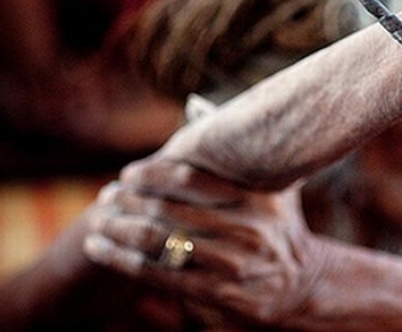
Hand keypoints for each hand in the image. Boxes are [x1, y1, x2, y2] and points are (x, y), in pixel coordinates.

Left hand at [83, 157, 319, 328]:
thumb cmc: (278, 228)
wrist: (302, 284)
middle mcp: (248, 229)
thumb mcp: (272, 189)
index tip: (128, 174)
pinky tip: (102, 250)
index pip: (190, 179)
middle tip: (106, 196)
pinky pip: (159, 273)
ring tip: (99, 222)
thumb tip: (197, 106)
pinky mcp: (219, 294)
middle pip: (167, 210)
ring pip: (159, 242)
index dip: (152, 174)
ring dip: (119, 230)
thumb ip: (239, 153)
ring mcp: (234, 264)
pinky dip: (123, 260)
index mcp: (256, 197)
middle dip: (128, 203)